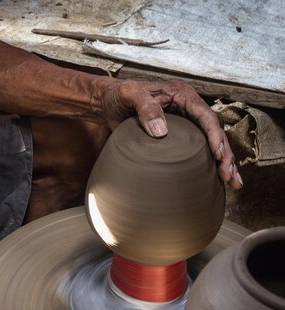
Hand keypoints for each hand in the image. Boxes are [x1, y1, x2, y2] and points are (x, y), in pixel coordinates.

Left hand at [100, 80, 242, 189]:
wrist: (107, 102)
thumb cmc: (118, 95)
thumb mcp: (129, 95)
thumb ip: (145, 108)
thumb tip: (161, 131)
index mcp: (182, 96)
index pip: (206, 117)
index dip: (215, 137)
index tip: (219, 156)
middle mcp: (188, 109)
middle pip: (214, 133)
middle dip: (225, 155)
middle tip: (229, 177)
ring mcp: (185, 123)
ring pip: (211, 144)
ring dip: (223, 163)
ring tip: (232, 183)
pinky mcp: (178, 136)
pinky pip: (198, 150)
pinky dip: (208, 164)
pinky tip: (215, 179)